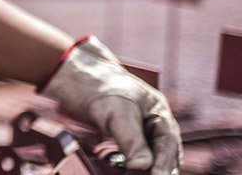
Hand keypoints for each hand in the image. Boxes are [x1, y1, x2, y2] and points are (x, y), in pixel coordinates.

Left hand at [41, 36, 180, 174]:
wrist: (73, 76)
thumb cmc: (96, 88)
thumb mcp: (116, 113)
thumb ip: (131, 140)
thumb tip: (143, 166)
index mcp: (158, 109)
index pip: (168, 142)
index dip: (165, 162)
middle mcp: (153, 119)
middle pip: (164, 150)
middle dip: (161, 167)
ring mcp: (139, 127)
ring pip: (151, 154)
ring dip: (149, 167)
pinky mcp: (124, 135)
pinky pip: (135, 154)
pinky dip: (136, 165)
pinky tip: (129, 170)